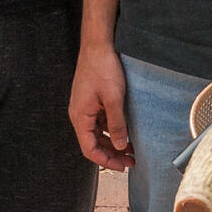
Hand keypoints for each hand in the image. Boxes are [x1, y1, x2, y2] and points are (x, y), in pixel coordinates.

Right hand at [69, 43, 132, 170]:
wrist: (98, 44)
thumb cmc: (103, 68)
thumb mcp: (113, 98)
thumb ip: (117, 124)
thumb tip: (122, 146)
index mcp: (80, 116)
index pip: (89, 149)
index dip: (106, 161)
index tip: (123, 166)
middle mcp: (79, 115)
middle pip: (93, 143)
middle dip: (111, 154)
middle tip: (131, 161)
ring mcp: (85, 108)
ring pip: (97, 134)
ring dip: (113, 143)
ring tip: (132, 150)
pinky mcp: (91, 101)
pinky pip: (100, 122)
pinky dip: (112, 130)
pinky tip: (126, 132)